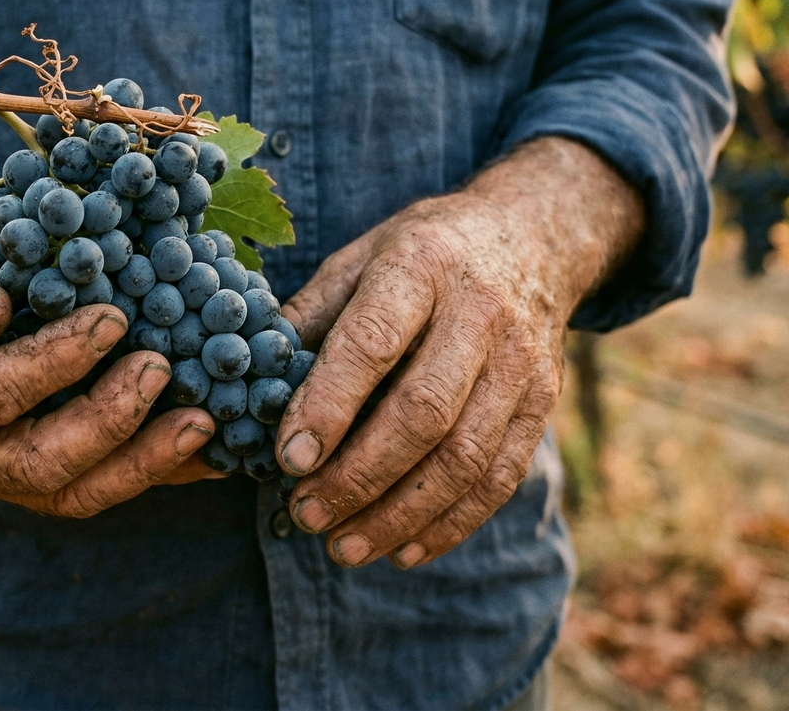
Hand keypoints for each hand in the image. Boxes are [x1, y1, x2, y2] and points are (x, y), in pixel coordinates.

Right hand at [0, 210, 218, 516]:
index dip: (51, 364)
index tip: (109, 319)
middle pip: (38, 465)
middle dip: (108, 421)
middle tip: (159, 367)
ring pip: (75, 494)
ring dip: (143, 463)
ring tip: (202, 420)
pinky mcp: (35, 480)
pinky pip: (99, 488)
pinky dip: (156, 471)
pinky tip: (208, 448)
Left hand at [275, 139, 642, 568]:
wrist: (531, 236)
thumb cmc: (418, 254)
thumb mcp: (357, 260)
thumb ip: (308, 318)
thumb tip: (246, 384)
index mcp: (419, 265)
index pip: (371, 344)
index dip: (328, 406)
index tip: (289, 460)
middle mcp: (478, 312)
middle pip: (423, 412)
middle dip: (359, 476)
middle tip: (306, 515)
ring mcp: (520, 361)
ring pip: (465, 456)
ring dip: (400, 514)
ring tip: (343, 547)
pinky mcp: (542, 403)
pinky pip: (501, 476)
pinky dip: (451, 524)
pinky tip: (404, 552)